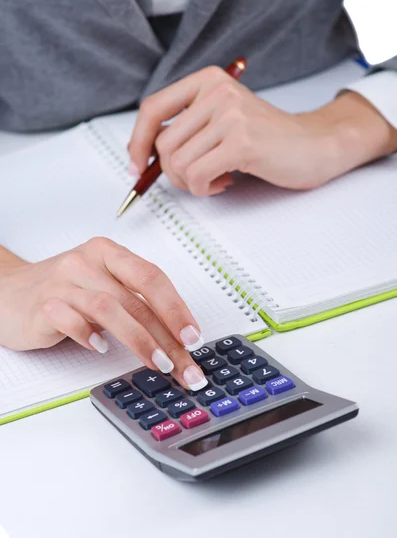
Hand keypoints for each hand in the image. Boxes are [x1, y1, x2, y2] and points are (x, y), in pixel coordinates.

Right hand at [0, 239, 207, 390]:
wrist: (8, 291)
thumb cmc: (62, 290)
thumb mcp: (101, 285)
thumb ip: (133, 301)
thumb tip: (176, 338)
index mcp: (108, 254)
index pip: (152, 277)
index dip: (176, 308)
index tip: (194, 337)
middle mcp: (88, 263)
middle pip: (136, 298)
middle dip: (167, 336)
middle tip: (183, 364)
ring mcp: (64, 282)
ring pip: (110, 308)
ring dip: (139, 340)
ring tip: (158, 363)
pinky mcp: (42, 305)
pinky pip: (71, 319)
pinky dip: (90, 335)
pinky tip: (101, 349)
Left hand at [128, 66, 396, 195]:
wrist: (313, 145)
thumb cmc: (266, 139)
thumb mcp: (222, 120)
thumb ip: (188, 128)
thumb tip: (143, 155)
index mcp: (207, 81)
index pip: (153, 109)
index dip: (138, 141)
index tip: (136, 165)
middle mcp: (217, 91)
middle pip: (163, 143)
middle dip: (172, 173)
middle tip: (195, 179)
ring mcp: (230, 114)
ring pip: (178, 163)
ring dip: (191, 183)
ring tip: (214, 179)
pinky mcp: (242, 141)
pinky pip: (198, 175)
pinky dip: (204, 189)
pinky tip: (224, 182)